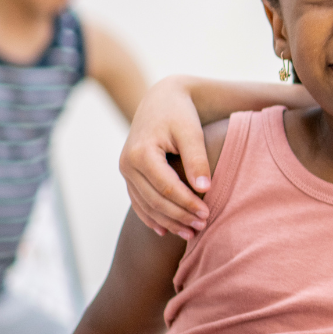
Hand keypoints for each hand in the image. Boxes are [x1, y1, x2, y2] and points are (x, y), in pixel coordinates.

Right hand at [119, 75, 213, 238]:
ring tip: (190, 233)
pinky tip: (166, 230)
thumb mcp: (191, 131)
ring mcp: (125, 171)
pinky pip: (138, 201)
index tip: (207, 214)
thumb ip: (197, 159)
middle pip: (154, 200)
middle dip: (179, 216)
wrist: (160, 100)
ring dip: (167, 221)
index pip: (166, 188)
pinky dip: (151, 217)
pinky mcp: (129, 174)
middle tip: (202, 226)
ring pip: (145, 205)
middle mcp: (127, 164)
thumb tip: (204, 189)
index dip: (187, 204)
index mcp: (141, 153)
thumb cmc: (180, 114)